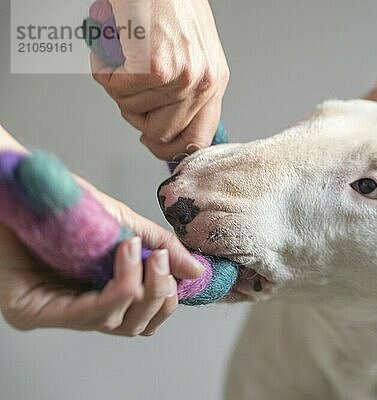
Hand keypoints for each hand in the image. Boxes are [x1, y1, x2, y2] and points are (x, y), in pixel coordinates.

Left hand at [0, 182, 203, 336]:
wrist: (21, 185)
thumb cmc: (65, 205)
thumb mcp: (123, 224)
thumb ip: (157, 247)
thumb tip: (195, 270)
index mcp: (96, 294)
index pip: (142, 318)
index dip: (167, 300)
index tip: (180, 268)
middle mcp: (76, 311)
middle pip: (135, 327)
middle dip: (160, 296)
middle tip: (165, 259)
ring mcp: (53, 316)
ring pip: (118, 325)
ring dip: (143, 288)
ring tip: (148, 253)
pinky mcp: (30, 314)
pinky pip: (91, 314)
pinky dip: (121, 285)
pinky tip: (128, 253)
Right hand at [91, 0, 229, 159]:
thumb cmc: (171, 5)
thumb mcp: (197, 52)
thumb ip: (189, 90)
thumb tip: (172, 127)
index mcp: (215, 81)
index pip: (198, 140)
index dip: (172, 150)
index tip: (153, 144)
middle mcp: (201, 83)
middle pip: (160, 133)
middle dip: (137, 114)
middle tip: (131, 85)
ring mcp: (178, 79)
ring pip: (132, 111)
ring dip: (120, 86)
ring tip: (128, 54)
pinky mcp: (151, 69)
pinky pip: (114, 90)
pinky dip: (105, 69)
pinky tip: (118, 46)